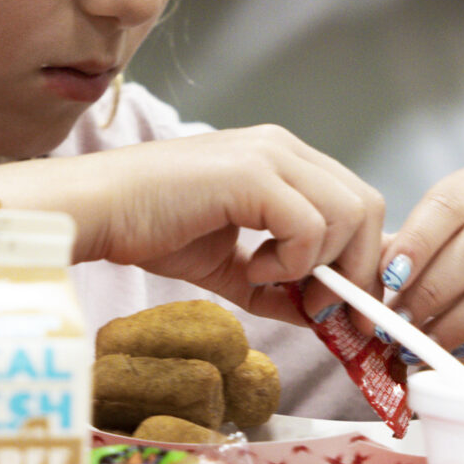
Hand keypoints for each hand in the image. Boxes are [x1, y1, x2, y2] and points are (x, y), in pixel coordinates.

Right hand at [8, 125, 384, 315]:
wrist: (97, 211)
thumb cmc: (149, 228)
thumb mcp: (230, 267)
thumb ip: (278, 285)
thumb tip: (321, 316)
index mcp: (282, 158)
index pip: (356, 202)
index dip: (363, 260)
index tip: (348, 312)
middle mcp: (283, 147)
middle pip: (367, 206)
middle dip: (359, 271)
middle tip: (330, 314)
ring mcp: (269, 155)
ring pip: (348, 215)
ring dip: (319, 267)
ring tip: (269, 281)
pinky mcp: (251, 174)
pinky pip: (308, 227)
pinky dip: (289, 263)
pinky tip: (250, 268)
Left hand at [370, 165, 463, 362]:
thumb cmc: (458, 263)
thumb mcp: (428, 247)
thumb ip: (396, 256)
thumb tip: (359, 280)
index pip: (448, 203)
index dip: (417, 242)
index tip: (389, 279)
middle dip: (435, 291)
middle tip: (403, 323)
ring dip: (463, 320)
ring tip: (430, 342)